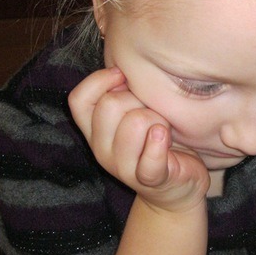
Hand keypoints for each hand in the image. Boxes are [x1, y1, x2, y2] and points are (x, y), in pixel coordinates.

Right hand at [68, 67, 208, 211]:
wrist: (177, 186)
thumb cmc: (156, 138)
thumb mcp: (133, 111)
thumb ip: (120, 92)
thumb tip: (121, 68)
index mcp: (94, 131)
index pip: (78, 100)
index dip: (99, 80)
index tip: (124, 76)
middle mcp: (102, 150)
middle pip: (110, 106)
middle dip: (138, 99)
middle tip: (153, 110)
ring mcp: (124, 168)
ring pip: (135, 123)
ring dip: (157, 119)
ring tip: (163, 128)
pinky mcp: (151, 179)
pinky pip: (151, 158)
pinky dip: (160, 143)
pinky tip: (165, 137)